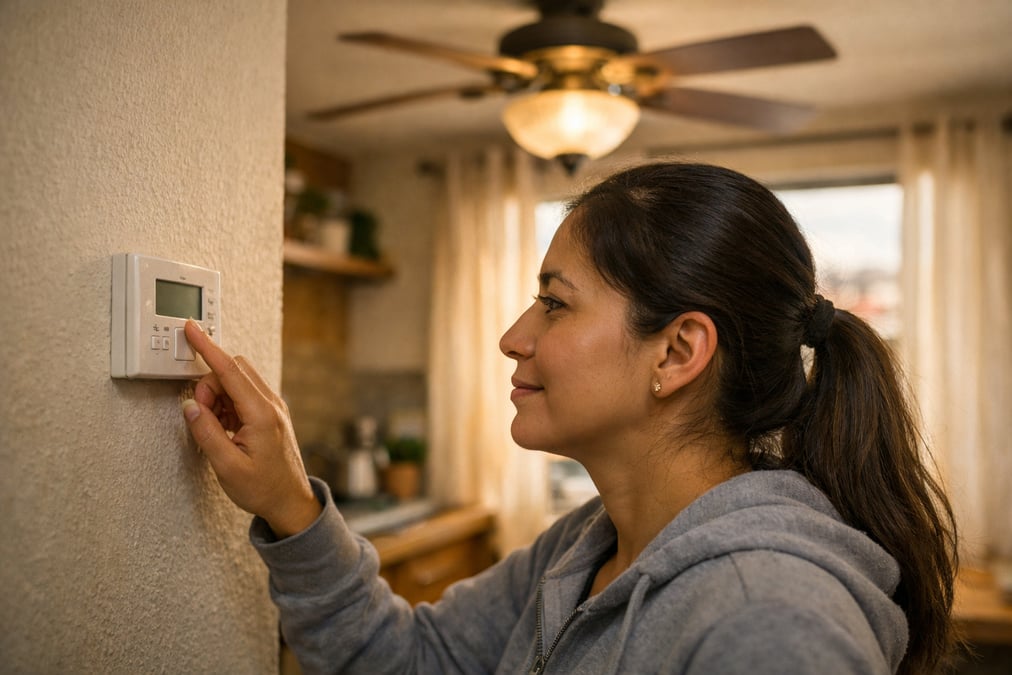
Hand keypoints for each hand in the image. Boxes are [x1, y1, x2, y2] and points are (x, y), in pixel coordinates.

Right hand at [180, 320, 320, 536]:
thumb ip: (206, 433)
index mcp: (262, 414)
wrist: (290, 501)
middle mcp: (271, 405)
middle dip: (210, 384)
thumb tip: (191, 405)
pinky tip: (225, 429)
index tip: (192, 329)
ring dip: (218, 396)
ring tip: (217, 429)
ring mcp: (273, 408)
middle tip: (204, 416)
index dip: (207, 347)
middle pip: (233, 370)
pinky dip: (227, 404)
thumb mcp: (227, 467)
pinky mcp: (271, 414)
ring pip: (238, 381)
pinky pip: (244, 394)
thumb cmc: (263, 489)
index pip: (230, 370)